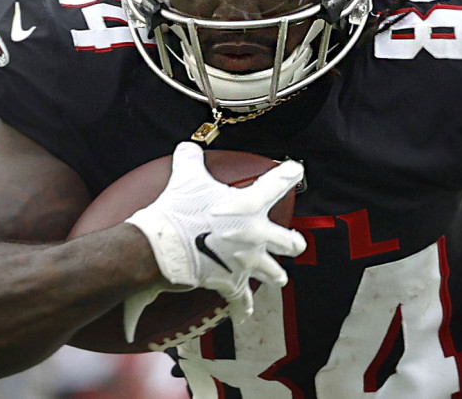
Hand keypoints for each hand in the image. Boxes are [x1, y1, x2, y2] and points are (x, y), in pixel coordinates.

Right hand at [126, 142, 305, 323]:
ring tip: (278, 277)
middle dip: (292, 243)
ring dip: (275, 275)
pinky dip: (243, 308)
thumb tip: (187, 147)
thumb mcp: (185, 178)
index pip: (277, 183)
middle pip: (289, 242)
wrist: (164, 248)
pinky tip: (246, 313)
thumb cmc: (178, 210)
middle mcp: (256, 235)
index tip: (297, 171)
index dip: (289, 174)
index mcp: (250, 205)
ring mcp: (248, 262)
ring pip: (274, 274)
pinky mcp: (233, 284)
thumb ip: (190, 160)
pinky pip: (243, 301)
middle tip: (295, 243)